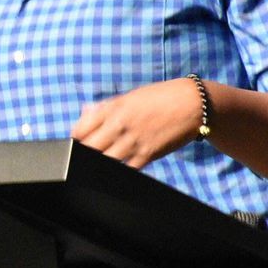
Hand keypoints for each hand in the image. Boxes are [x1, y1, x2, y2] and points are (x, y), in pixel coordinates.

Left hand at [70, 78, 204, 168]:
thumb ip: (105, 107)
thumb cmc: (159, 98)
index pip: (81, 128)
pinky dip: (119, 170)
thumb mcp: (129, 97)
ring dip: (99, 163)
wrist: (193, 104)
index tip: (75, 142)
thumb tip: (84, 113)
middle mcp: (119, 125)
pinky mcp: (147, 154)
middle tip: (82, 156)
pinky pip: (126, 169)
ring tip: (97, 164)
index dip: (75, 138)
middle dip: (82, 152)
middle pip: (89, 147)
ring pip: (104, 160)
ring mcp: (133, 141)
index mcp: (113, 108)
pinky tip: (116, 169)